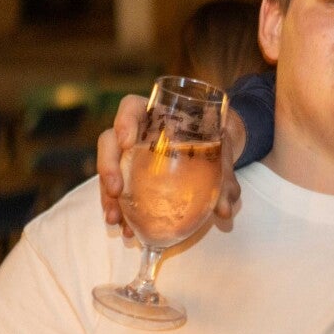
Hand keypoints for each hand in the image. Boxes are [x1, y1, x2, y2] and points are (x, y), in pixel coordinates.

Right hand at [98, 95, 243, 232]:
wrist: (216, 150)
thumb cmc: (216, 142)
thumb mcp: (223, 154)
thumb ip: (226, 178)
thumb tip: (225, 211)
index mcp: (157, 114)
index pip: (131, 107)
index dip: (124, 120)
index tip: (127, 141)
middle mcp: (137, 131)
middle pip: (109, 140)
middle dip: (108, 166)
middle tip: (116, 190)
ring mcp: (130, 153)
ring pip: (109, 168)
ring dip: (107, 195)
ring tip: (115, 219)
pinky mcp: (130, 174)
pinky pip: (117, 188)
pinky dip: (118, 207)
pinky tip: (124, 226)